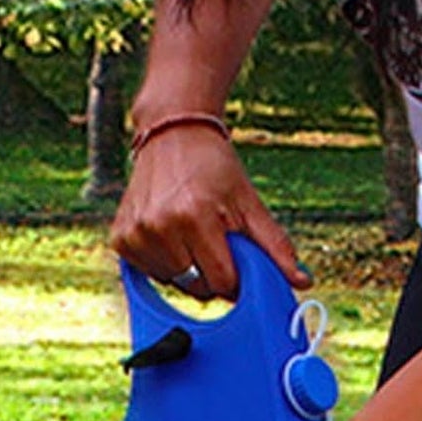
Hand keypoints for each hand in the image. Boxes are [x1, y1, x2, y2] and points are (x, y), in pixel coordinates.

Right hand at [110, 127, 309, 299]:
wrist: (173, 134)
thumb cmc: (214, 167)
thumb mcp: (249, 202)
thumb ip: (275, 245)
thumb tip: (301, 281)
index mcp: (195, 216)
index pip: (221, 280)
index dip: (235, 279)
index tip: (238, 264)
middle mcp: (160, 226)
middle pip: (195, 286)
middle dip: (211, 274)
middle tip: (215, 244)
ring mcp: (136, 234)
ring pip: (171, 283)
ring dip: (186, 270)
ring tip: (191, 236)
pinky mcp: (120, 238)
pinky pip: (148, 274)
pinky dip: (163, 264)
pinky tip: (169, 236)